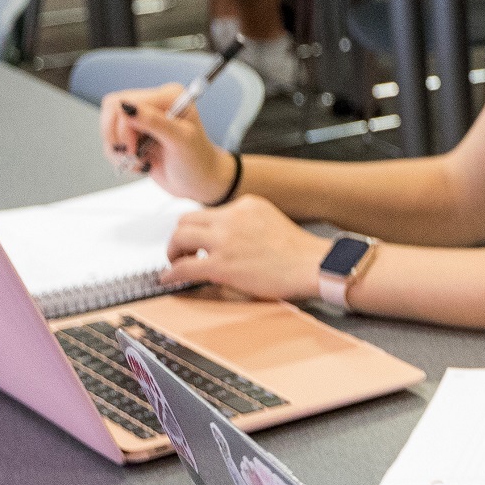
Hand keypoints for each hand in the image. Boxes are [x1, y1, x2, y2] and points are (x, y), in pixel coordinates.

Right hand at [104, 84, 235, 202]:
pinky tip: (141, 163)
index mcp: (168, 97)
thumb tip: (127, 107)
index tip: (133, 147)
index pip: (124, 101)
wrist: (200, 183)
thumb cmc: (198, 162)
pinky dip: (121, 158)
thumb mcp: (180, 141)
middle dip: (118, 138)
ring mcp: (144, 121)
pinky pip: (113, 142)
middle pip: (111, 112)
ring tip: (140, 161)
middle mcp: (154, 104)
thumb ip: (154, 122)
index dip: (123, 126)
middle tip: (133, 154)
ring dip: (119, 151)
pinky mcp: (136, 136)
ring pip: (109, 129)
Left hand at [165, 195, 326, 301]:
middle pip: (186, 220)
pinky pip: (183, 267)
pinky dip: (171, 273)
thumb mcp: (271, 222)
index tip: (197, 240)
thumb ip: (248, 224)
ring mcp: (225, 240)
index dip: (199, 228)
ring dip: (172, 251)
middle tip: (180, 251)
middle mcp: (232, 217)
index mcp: (246, 205)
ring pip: (179, 237)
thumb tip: (229, 242)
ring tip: (175, 263)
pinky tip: (169, 279)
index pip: (209, 212)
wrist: (315, 265)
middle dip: (179, 237)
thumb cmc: (300, 253)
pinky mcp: (220, 264)